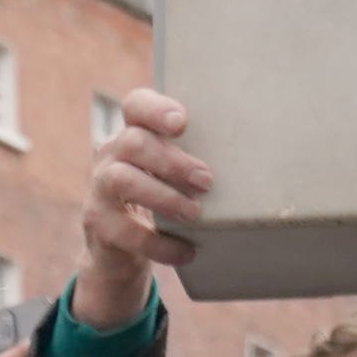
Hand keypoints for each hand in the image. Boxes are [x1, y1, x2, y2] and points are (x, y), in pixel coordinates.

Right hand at [71, 87, 214, 335]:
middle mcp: (110, 154)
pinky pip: (125, 231)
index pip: (136, 105)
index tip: (183, 123)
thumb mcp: (171, 172)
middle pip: (134, 142)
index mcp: (133, 132)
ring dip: (163, 197)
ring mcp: (99, 188)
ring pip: (122, 180)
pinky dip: (159, 243)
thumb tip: (258, 158)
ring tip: (194, 214)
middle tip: (207, 181)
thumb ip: (195, 157)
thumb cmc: (160, 198)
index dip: (156, 109)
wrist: (119, 246)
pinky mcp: (98, 223)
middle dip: (172, 161)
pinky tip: (186, 251)